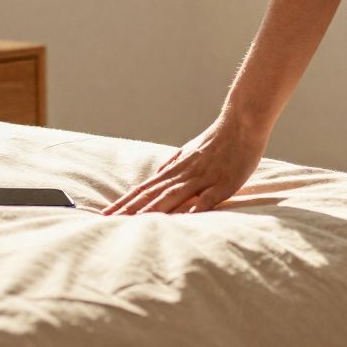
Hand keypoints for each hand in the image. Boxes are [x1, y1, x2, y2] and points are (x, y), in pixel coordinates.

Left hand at [102, 115, 267, 214]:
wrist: (241, 124)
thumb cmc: (217, 140)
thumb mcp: (189, 150)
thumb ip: (173, 164)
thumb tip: (156, 175)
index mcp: (175, 170)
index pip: (143, 188)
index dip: (124, 201)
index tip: (105, 213)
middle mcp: (184, 174)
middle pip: (152, 194)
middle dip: (129, 209)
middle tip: (107, 220)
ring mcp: (203, 178)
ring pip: (173, 195)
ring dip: (153, 210)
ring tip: (134, 222)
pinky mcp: (224, 183)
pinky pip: (208, 198)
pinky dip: (196, 207)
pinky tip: (186, 219)